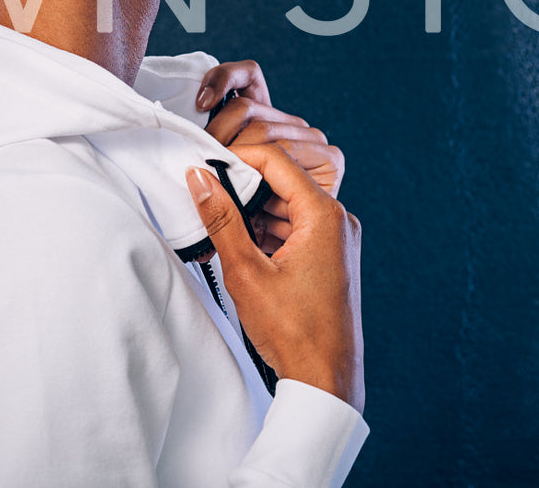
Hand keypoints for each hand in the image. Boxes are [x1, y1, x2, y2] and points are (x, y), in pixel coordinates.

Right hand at [186, 145, 364, 411]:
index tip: (206, 165)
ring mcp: (337, 240)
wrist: (326, 380)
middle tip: (208, 202)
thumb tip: (200, 179)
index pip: (277, 161)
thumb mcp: (245, 271)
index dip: (238, 157)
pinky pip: (297, 229)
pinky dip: (269, 234)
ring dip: (254, 215)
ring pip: (288, 207)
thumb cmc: (294, 332)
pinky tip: (243, 251)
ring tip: (221, 234)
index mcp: (324, 215)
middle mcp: (338, 221)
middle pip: (283, 182)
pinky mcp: (332, 258)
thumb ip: (221, 219)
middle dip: (243, 189)